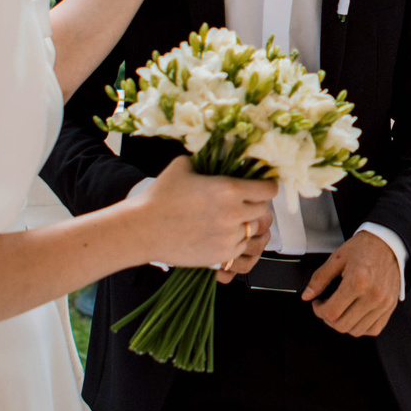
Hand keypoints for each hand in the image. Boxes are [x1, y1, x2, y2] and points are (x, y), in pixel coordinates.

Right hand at [119, 158, 273, 271]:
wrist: (142, 229)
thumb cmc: (159, 197)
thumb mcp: (183, 166)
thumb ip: (206, 161)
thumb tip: (217, 155)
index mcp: (229, 189)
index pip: (268, 189)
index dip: (266, 186)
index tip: (262, 187)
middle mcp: (234, 213)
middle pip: (263, 210)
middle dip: (254, 205)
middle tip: (241, 203)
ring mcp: (229, 237)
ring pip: (252, 230)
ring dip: (244, 224)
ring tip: (227, 220)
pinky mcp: (221, 255)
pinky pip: (240, 248)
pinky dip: (234, 241)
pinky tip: (219, 234)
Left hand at [302, 231, 401, 336]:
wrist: (388, 243)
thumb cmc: (364, 247)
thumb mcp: (337, 258)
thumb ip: (320, 278)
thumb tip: (307, 295)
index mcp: (358, 281)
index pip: (331, 312)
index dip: (318, 311)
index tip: (318, 303)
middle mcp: (372, 295)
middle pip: (342, 325)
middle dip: (328, 318)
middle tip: (327, 306)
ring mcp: (383, 303)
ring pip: (357, 330)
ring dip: (344, 324)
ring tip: (341, 310)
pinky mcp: (390, 306)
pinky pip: (373, 329)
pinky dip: (361, 327)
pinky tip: (355, 316)